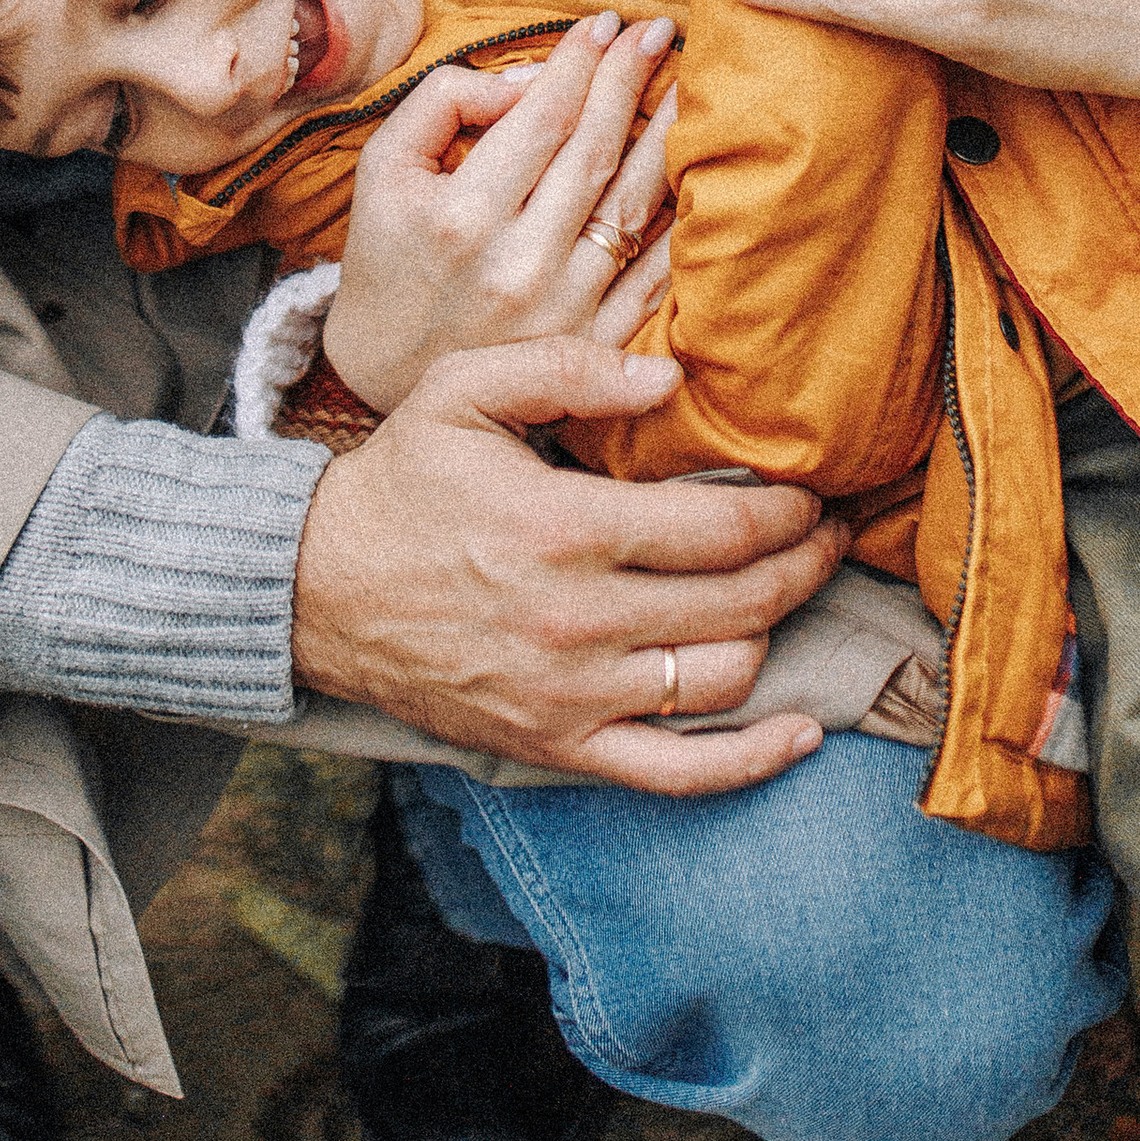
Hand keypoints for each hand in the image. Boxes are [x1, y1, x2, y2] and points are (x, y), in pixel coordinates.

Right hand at [290, 334, 848, 790]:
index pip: (720, 529)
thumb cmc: (400, 481)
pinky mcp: (557, 746)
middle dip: (802, 563)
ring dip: (778, 634)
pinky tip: (801, 734)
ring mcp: (571, 694)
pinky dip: (751, 760)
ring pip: (723, 678)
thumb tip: (670, 380)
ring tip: (789, 593)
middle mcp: (578, 620)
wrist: (315, 589)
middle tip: (824, 534)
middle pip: (740, 601)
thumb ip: (568, 368)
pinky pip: (678, 772)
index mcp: (564, 527)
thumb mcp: (463, 390)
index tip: (806, 491)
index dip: (785, 510)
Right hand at [324, 13, 677, 409]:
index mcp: (462, 216)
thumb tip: (528, 82)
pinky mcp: (591, 343)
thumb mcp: (384, 166)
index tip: (602, 23)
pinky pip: (653, 275)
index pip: (542, 117)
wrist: (386, 370)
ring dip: (667, 137)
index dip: (579, 62)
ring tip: (690, 85)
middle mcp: (517, 264)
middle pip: (592, 151)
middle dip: (628, 79)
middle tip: (655, 31)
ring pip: (631, 205)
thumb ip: (444, 102)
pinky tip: (694, 173)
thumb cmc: (387, 254)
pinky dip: (678, 222)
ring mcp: (562, 309)